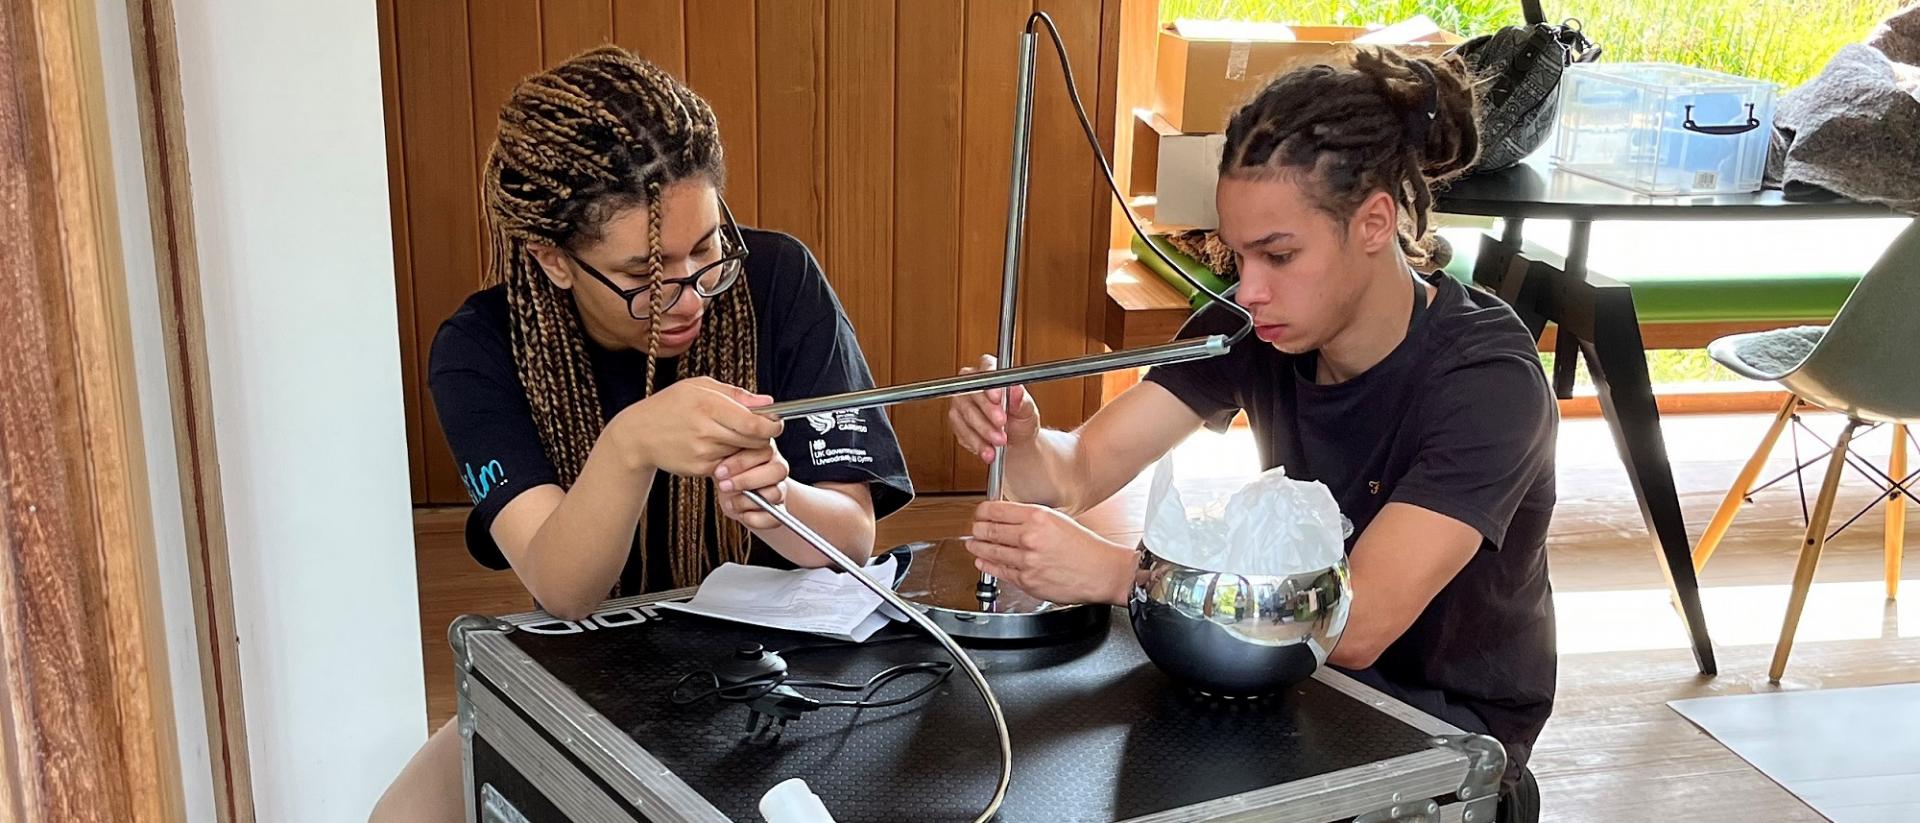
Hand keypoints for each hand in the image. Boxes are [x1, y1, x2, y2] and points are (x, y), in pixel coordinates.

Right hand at [610, 377, 783, 476]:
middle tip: (755, 428)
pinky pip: (728, 464)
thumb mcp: (699, 386)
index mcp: (709, 405)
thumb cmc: (669, 405)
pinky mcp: (700, 469)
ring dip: (744, 446)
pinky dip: (729, 458)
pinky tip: (714, 445)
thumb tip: (767, 402)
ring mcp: (703, 452)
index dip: (772, 425)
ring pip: (742, 453)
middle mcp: (706, 430)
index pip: (755, 423)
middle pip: (754, 441)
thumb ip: (736, 394)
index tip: (774, 422)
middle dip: (762, 436)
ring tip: (727, 433)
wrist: (638, 434)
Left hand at [713, 445, 790, 530]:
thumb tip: (719, 459)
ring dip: (746, 500)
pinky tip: (741, 513)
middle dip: (746, 480)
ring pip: (775, 494)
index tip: (719, 472)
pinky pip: (773, 517)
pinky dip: (753, 518)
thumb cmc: (725, 472)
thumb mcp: (722, 460)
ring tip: (730, 501)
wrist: (730, 493)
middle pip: (778, 471)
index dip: (741, 463)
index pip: (765, 451)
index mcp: (766, 449)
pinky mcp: (778, 510)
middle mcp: (777, 467)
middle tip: (724, 486)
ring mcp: (781, 489)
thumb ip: (725, 454)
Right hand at [947, 354, 1040, 464]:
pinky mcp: (957, 422)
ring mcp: (961, 403)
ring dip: (983, 432)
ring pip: (966, 415)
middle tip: (1002, 425)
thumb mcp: (1027, 410)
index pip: (986, 368)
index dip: (989, 383)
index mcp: (992, 373)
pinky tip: (988, 449)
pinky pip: (962, 432)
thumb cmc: (1020, 419)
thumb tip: (1016, 389)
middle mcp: (973, 385)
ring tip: (999, 442)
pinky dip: (977, 443)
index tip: (997, 398)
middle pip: (974, 394)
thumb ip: (1021, 400)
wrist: (1015, 441)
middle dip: (988, 412)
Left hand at [967, 501, 1135, 605]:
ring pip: (991, 552)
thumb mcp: (1059, 520)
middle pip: (989, 530)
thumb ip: (1031, 518)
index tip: (979, 513)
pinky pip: (1001, 571)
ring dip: (977, 547)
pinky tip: (983, 561)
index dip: (982, 511)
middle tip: (973, 529)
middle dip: (976, 530)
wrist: (1102, 572)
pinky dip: (987, 566)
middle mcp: (1029, 537)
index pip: (996, 510)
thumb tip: (1007, 518)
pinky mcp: (1027, 581)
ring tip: (972, 544)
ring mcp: (1026, 561)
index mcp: (1038, 517)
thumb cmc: (1086, 547)